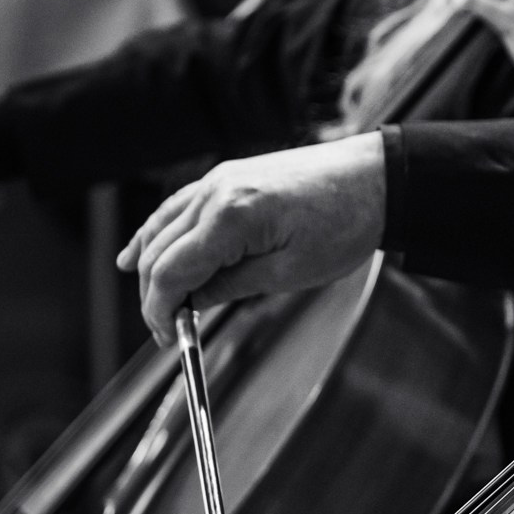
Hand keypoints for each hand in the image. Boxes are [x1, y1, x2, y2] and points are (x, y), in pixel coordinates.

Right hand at [119, 134, 387, 344]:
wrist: (374, 179)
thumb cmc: (345, 223)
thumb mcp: (291, 271)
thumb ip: (233, 286)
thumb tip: (192, 301)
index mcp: (231, 217)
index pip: (171, 270)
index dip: (160, 309)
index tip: (166, 337)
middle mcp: (215, 192)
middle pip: (160, 250)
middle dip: (155, 294)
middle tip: (166, 331)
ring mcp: (218, 179)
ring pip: (162, 227)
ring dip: (150, 266)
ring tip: (149, 303)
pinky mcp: (227, 176)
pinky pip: (178, 208)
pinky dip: (157, 232)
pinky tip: (138, 252)